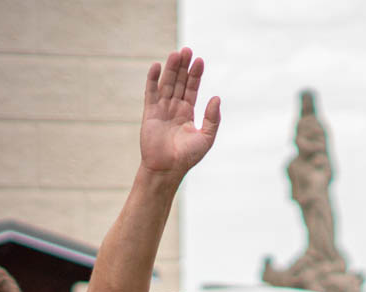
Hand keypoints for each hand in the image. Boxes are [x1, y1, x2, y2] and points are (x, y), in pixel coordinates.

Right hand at [139, 48, 219, 179]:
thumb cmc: (188, 156)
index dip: (195, 75)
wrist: (168, 168)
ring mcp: (161, 109)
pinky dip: (153, 79)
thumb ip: (213, 118)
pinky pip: (151, 92)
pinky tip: (156, 66)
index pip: (192, 89)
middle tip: (187, 50)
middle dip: (183, 67)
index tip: (200, 61)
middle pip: (179, 82)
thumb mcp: (206, 137)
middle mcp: (174, 108)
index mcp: (188, 113)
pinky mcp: (149, 112)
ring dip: (171, 69)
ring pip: (167, 84)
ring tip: (176, 53)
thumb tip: (216, 97)